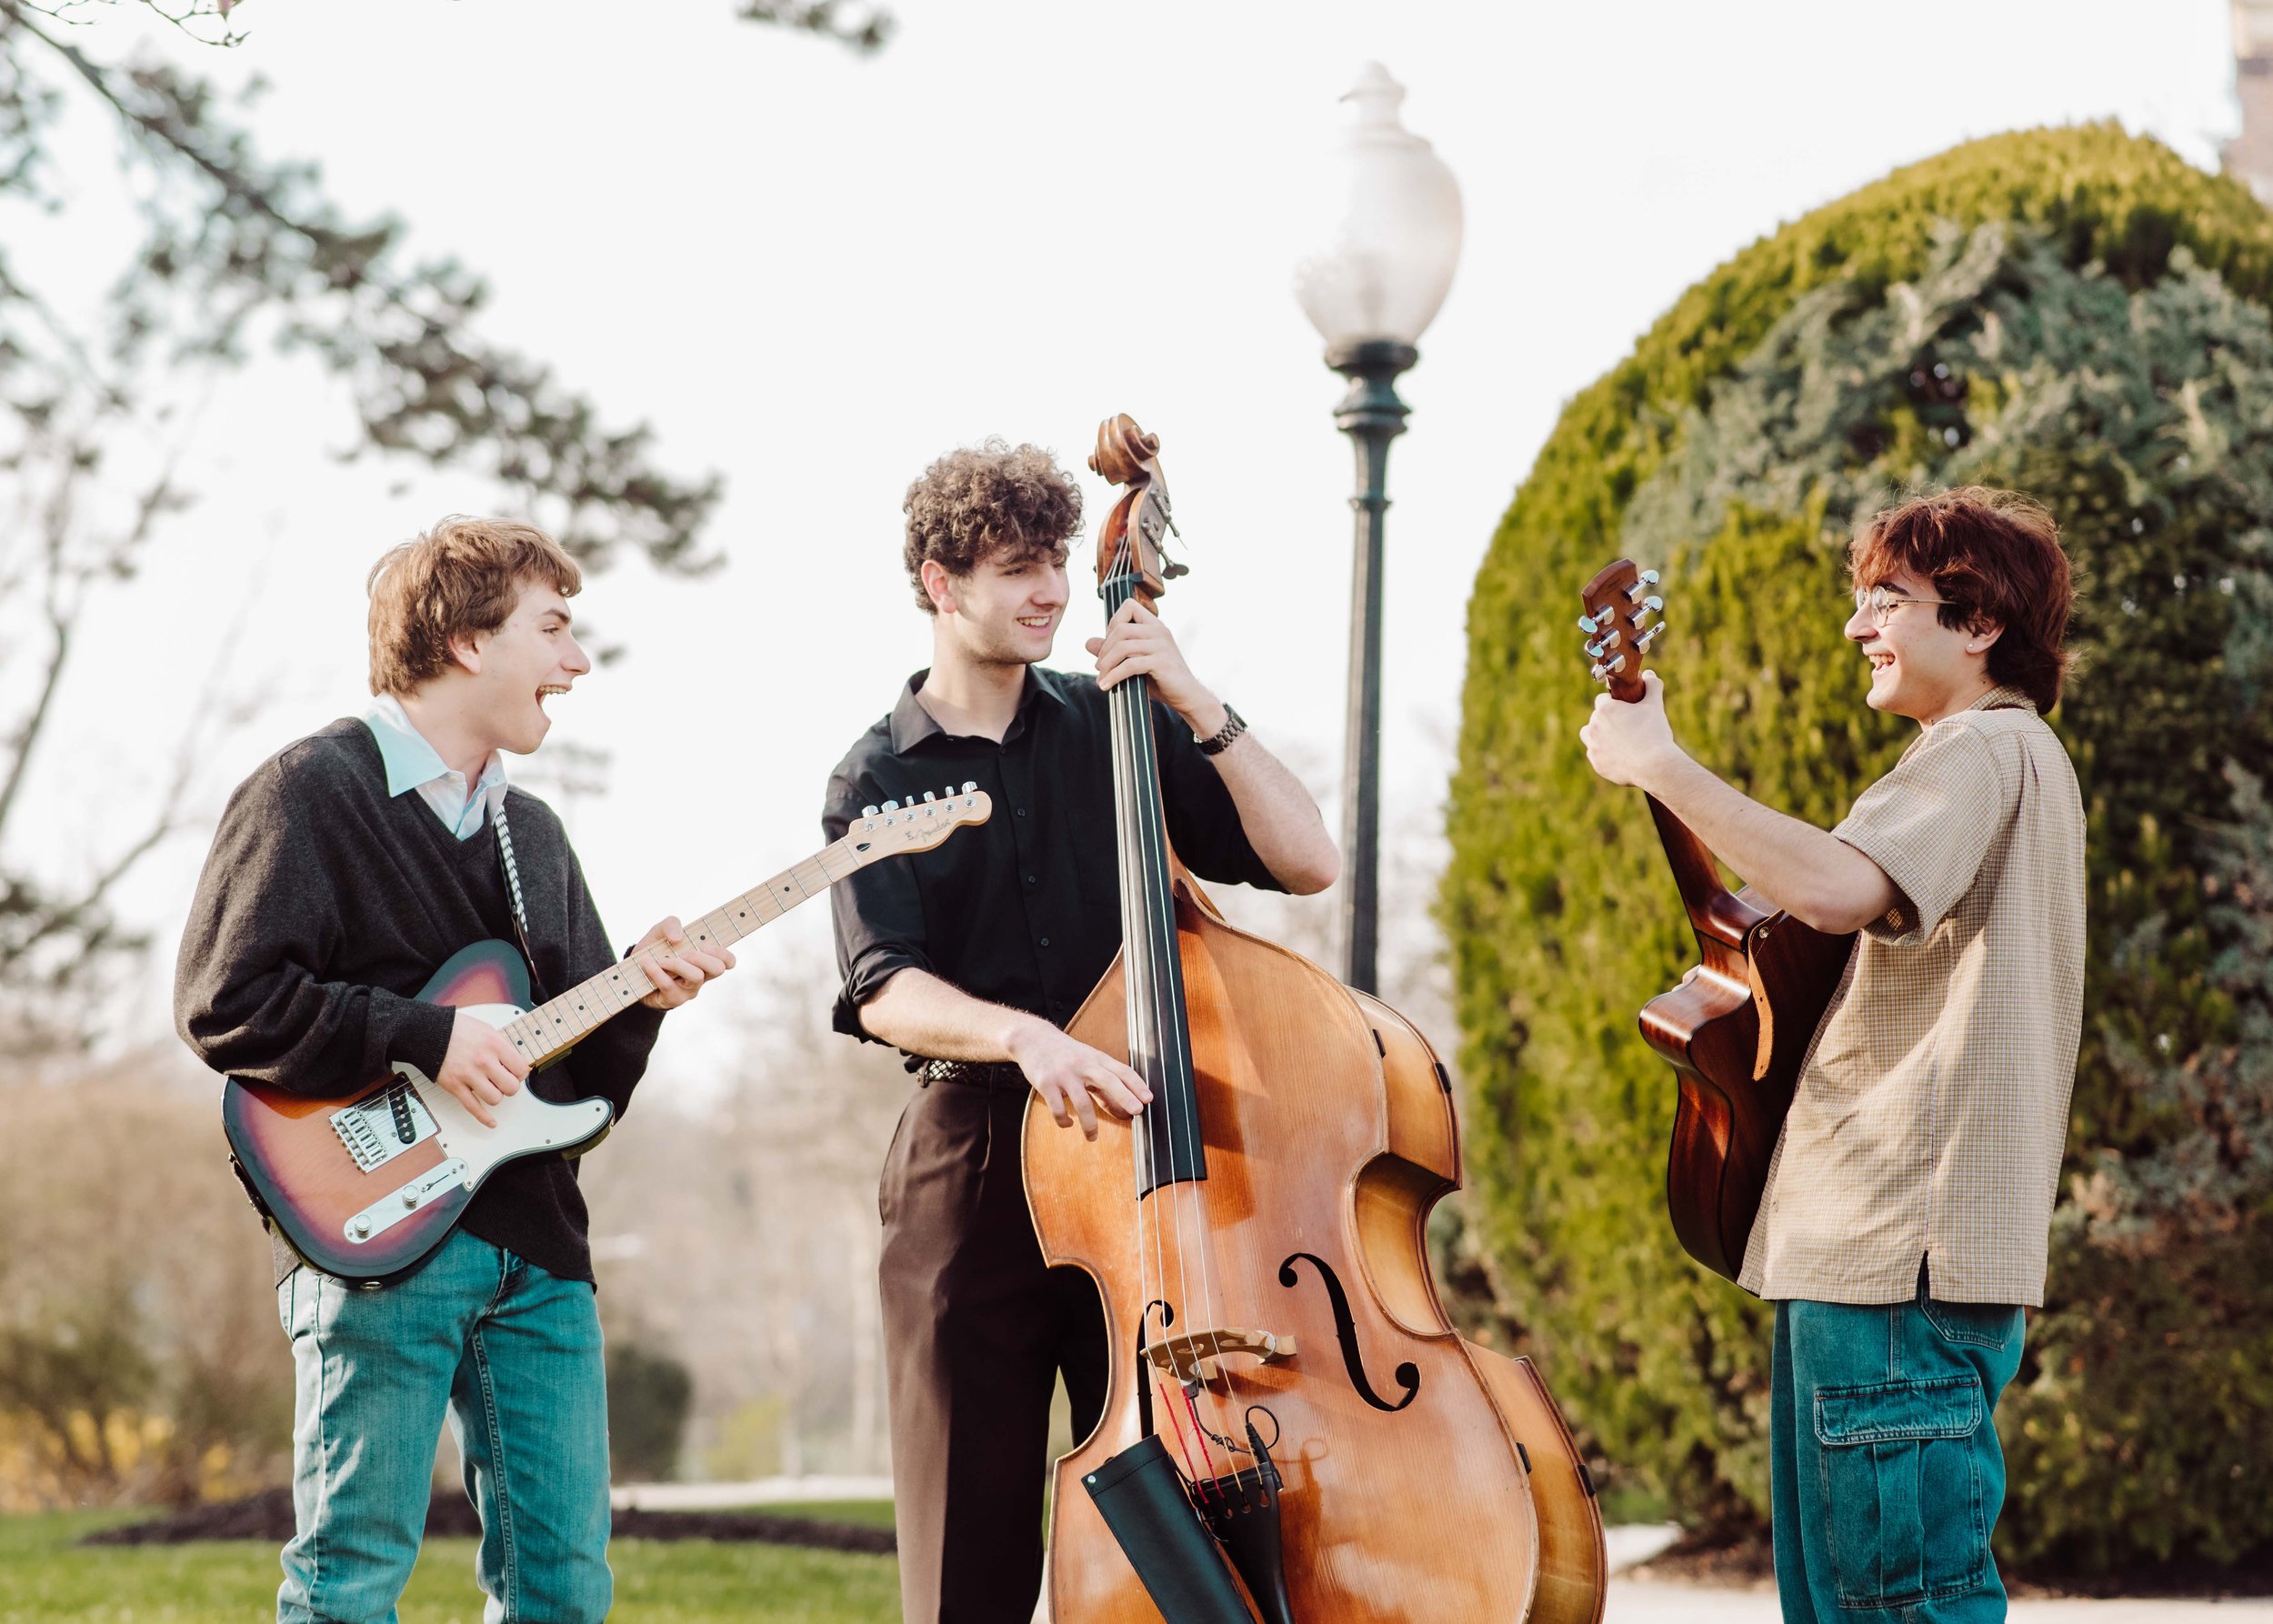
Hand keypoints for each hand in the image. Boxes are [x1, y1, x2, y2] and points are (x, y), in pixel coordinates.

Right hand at [436, 1011, 530, 1128]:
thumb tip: (515, 1063)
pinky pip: (473, 1108)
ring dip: (495, 1096)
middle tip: (504, 1082)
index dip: (520, 1073)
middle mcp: (483, 1061)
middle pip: (511, 1087)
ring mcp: (468, 1075)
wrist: (426, 1031)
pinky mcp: (454, 1086)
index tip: (516, 1073)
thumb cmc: (456, 1029)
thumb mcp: (486, 1030)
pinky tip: (491, 1122)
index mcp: (494, 1045)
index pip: (521, 1069)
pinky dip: (484, 1118)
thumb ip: (502, 1046)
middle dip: (509, 1086)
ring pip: (495, 1099)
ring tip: (490, 1088)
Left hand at [631, 916, 734, 1009]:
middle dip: (700, 956)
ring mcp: (689, 990)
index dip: (724, 954)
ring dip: (678, 964)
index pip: (728, 961)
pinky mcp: (674, 999)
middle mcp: (702, 977)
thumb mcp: (660, 931)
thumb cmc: (654, 950)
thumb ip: (671, 924)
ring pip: (696, 976)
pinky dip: (657, 972)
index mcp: (705, 960)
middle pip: (717, 969)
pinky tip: (647, 964)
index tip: (706, 946)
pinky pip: (669, 985)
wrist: (633, 971)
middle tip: (684, 953)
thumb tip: (677, 937)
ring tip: (661, 960)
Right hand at [1006, 1019, 1152, 1140]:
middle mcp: (1082, 1065)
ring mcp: (1064, 1074)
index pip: (1121, 1070)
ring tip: (1093, 1137)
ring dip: (1090, 1124)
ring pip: (1081, 1102)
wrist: (1032, 1039)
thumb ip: (1104, 1088)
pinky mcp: (1046, 1084)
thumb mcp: (1087, 1064)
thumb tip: (1124, 1113)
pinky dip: (1064, 1120)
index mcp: (1096, 1059)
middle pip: (1107, 1080)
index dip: (1136, 1084)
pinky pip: (1058, 1108)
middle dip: (1124, 1096)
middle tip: (1137, 1111)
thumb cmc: (1066, 1055)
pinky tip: (1068, 1124)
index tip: (1149, 1099)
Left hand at [1087, 600, 1225, 738]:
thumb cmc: (1161, 678)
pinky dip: (1114, 676)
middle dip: (1104, 649)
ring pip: (1123, 646)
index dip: (1113, 622)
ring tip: (1101, 678)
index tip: (1109, 643)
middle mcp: (1159, 631)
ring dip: (1106, 664)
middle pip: (1121, 628)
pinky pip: (1130, 665)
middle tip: (1099, 667)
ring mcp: (1162, 645)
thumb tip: (1088, 643)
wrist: (1187, 696)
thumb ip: (1114, 651)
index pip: (1129, 606)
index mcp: (1154, 625)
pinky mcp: (1162, 662)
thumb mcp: (1135, 661)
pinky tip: (1107, 686)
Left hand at [1580, 670, 1684, 789]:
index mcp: (1604, 709)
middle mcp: (1593, 726)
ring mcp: (1593, 746)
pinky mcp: (1596, 763)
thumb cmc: (1654, 732)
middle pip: (1596, 718)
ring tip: (1617, 739)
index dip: (1614, 703)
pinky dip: (1605, 755)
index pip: (1602, 700)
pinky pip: (1596, 756)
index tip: (1624, 709)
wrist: (1654, 765)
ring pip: (1590, 736)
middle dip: (1608, 720)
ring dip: (1599, 736)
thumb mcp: (1655, 705)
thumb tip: (1650, 674)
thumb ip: (1652, 686)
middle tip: (1625, 726)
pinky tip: (1619, 756)